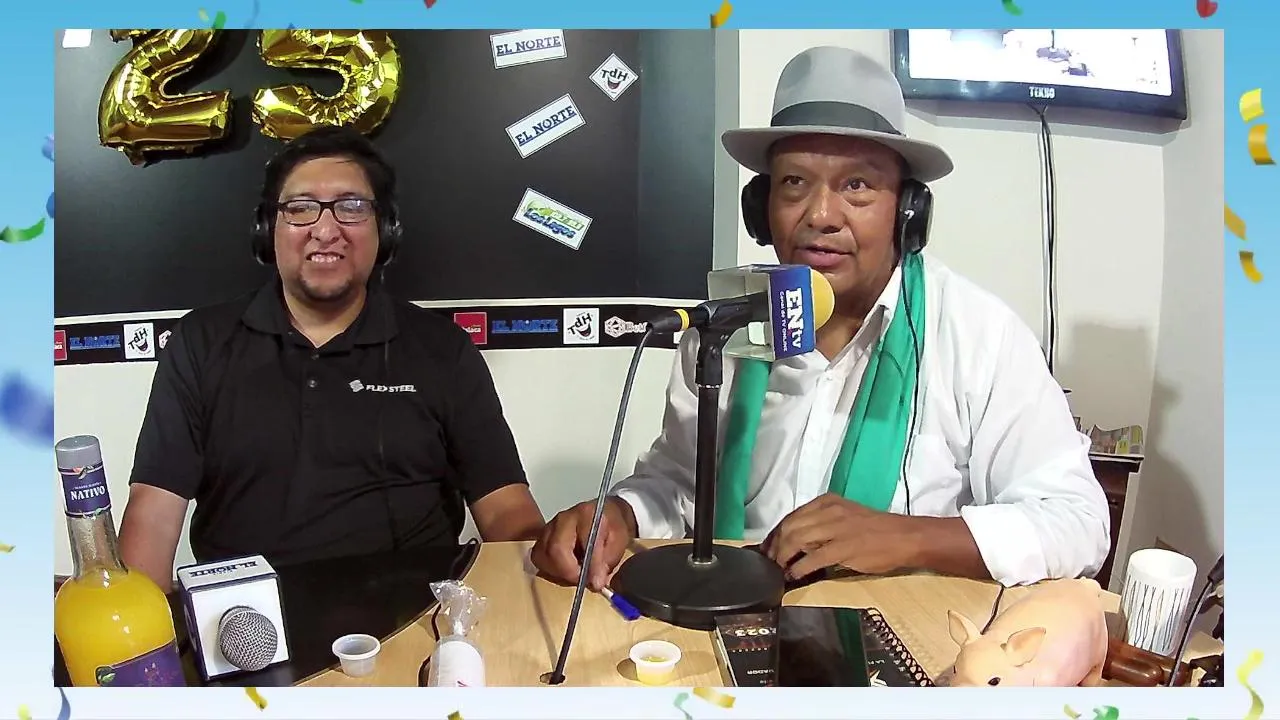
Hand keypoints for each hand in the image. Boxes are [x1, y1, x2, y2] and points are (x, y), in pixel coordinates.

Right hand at [530, 497, 636, 590]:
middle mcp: (563, 518)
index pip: (582, 543)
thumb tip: (595, 583)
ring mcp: (549, 527)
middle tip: (583, 580)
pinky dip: (550, 568)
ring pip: (542, 555)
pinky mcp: (541, 536)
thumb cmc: (612, 528)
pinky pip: (538, 557)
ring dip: (558, 571)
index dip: (588, 567)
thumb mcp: (619, 542)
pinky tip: (565, 568)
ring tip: (575, 573)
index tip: (595, 583)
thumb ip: (608, 561)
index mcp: (586, 515)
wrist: (604, 515)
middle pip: (555, 550)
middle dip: (568, 572)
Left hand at [762, 493, 913, 578]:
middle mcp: (829, 511)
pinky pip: (813, 557)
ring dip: (783, 557)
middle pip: (789, 527)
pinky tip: (794, 575)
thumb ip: (821, 525)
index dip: (775, 534)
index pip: (791, 516)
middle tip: (769, 562)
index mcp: (827, 502)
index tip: (766, 549)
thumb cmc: (876, 531)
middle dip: (775, 546)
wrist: (906, 537)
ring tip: (779, 569)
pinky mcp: (845, 547)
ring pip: (797, 539)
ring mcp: (837, 528)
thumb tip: (796, 543)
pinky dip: (799, 567)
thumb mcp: (845, 518)